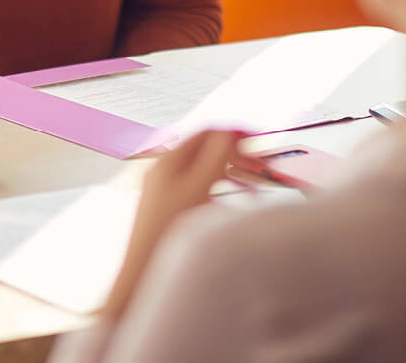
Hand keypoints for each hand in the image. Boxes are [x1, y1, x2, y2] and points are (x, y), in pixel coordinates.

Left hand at [102, 129, 244, 318]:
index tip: (259, 141)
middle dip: (237, 155)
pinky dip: (220, 191)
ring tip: (255, 187)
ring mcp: (164, 190)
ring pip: (205, 171)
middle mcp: (163, 170)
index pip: (207, 132)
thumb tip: (230, 131)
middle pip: (206, 150)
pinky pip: (200, 190)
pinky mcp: (168, 209)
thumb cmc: (168, 231)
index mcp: (168, 160)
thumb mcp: (198, 188)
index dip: (235, 133)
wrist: (143, 273)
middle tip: (262, 167)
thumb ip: (215, 157)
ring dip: (232, 174)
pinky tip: (234, 206)